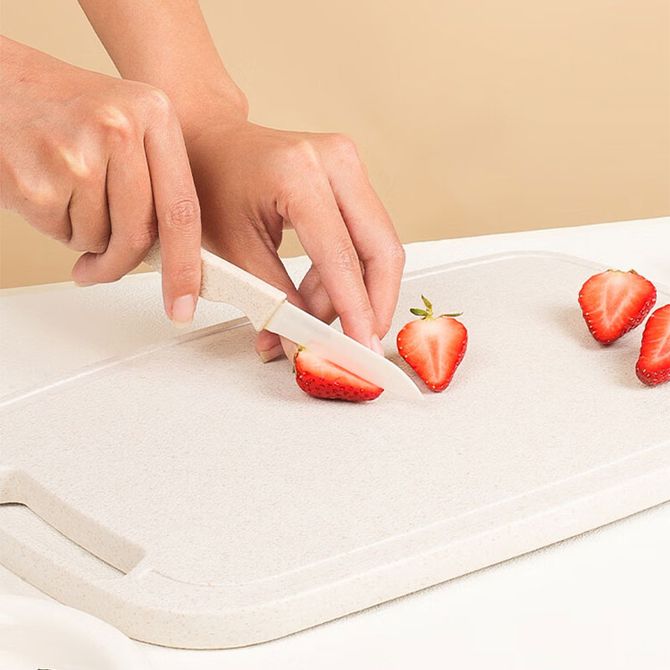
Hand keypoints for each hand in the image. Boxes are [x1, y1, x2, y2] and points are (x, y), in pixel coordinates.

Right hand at [0, 37, 200, 324]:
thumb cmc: (64, 109)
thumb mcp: (127, 123)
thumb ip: (157, 179)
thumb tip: (173, 255)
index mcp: (155, 114)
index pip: (183, 208)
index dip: (186, 266)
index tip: (185, 304)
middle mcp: (121, 129)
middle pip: (139, 234)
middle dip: (120, 263)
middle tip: (100, 269)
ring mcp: (78, 155)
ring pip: (99, 239)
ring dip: (83, 234)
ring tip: (65, 190)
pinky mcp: (37, 180)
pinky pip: (61, 234)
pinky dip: (53, 225)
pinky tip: (44, 187)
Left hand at [186, 121, 405, 359]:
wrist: (209, 143)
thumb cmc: (209, 185)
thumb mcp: (233, 250)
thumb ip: (271, 300)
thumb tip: (298, 346)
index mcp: (297, 173)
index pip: (341, 256)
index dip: (355, 310)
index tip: (360, 348)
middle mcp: (334, 160)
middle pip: (380, 249)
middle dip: (372, 305)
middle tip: (358, 344)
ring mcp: (348, 164)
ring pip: (377, 247)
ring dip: (352, 294)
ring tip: (311, 320)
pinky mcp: (351, 177)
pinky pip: (365, 238)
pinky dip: (345, 275)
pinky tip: (316, 295)